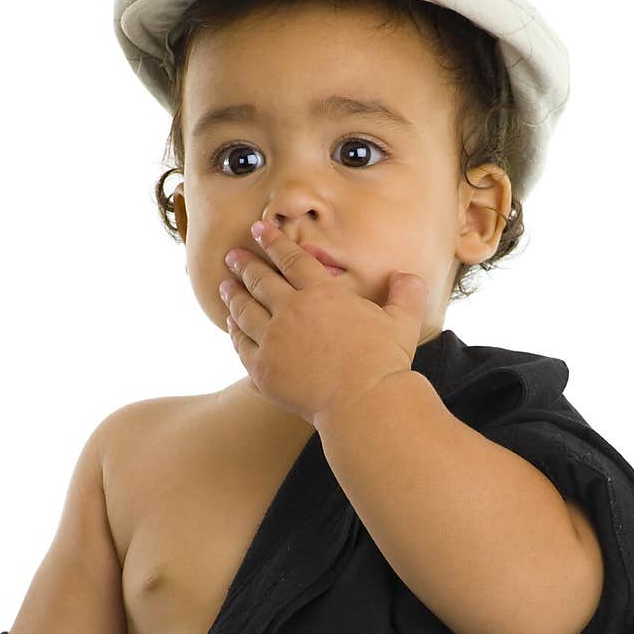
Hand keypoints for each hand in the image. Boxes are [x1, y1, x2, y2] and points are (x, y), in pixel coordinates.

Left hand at [218, 219, 430, 426]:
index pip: (291, 259)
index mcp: (321, 293)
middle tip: (231, 256)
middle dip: (244, 265)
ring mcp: (273, 340)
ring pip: (245, 310)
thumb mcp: (402, 322)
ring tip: (224, 286)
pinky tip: (231, 326)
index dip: (272, 242)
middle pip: (260, 281)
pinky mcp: (263, 369)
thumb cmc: (384, 363)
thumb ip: (406, 294)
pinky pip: (241, 345)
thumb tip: (409, 276)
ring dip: (232, 295)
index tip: (258, 230)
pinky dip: (234, 332)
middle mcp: (291, 311)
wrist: (363, 403)